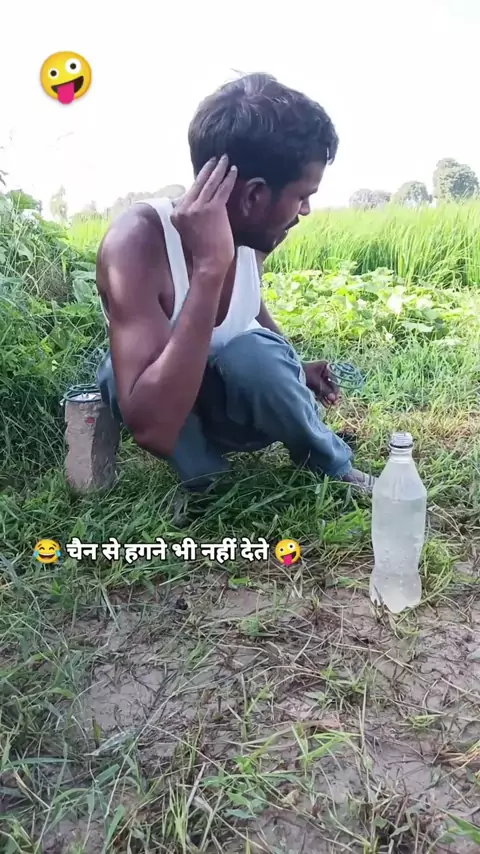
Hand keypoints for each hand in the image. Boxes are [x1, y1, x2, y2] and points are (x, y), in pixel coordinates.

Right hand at [171, 155, 236, 279]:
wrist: (210, 264)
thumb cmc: (203, 251)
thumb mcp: (189, 231)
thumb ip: (191, 216)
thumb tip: (200, 203)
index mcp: (176, 214)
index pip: (189, 192)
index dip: (199, 181)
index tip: (206, 170)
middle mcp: (184, 208)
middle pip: (198, 183)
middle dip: (208, 168)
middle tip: (216, 158)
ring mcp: (198, 208)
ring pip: (210, 183)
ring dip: (219, 168)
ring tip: (225, 159)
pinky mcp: (212, 209)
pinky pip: (222, 189)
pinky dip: (228, 178)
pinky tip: (233, 170)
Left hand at [303, 361, 340, 406]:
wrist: (290, 373)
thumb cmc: (303, 373)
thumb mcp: (315, 381)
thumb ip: (324, 390)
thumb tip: (334, 399)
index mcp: (326, 366)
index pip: (333, 379)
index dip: (335, 389)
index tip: (336, 398)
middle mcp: (325, 371)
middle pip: (331, 385)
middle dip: (332, 394)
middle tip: (335, 403)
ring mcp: (320, 377)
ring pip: (326, 389)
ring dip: (328, 397)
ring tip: (329, 405)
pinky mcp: (316, 383)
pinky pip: (321, 390)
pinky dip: (322, 397)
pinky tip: (325, 404)